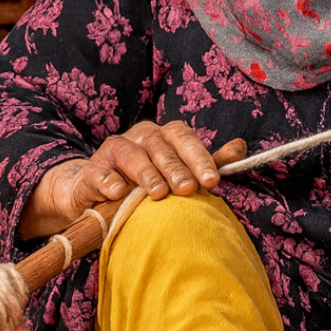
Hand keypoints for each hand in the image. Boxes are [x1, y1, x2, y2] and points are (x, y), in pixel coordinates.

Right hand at [17, 122, 246, 238]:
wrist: (95, 194)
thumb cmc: (144, 183)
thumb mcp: (177, 173)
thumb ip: (206, 163)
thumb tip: (240, 148)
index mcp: (163, 136)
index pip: (185, 139)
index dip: (199, 158)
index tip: (212, 181)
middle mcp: (140, 138)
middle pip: (160, 147)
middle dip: (176, 168)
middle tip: (188, 189)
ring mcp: (112, 152)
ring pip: (131, 155)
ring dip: (146, 173)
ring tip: (158, 193)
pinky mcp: (90, 172)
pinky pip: (97, 172)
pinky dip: (107, 180)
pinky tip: (118, 192)